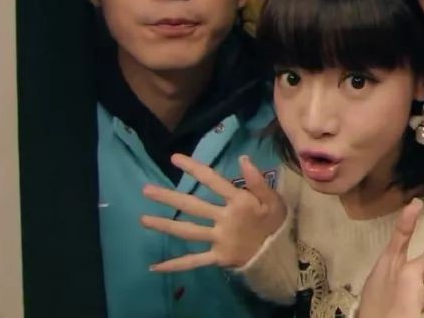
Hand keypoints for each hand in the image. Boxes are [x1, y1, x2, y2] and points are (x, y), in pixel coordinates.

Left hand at [140, 153, 284, 270]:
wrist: (280, 255)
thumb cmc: (275, 223)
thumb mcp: (273, 199)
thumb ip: (257, 180)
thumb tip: (243, 158)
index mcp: (238, 202)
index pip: (212, 181)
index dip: (193, 168)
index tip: (174, 158)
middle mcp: (225, 219)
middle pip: (192, 206)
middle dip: (168, 198)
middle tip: (146, 190)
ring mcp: (219, 239)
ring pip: (188, 232)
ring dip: (165, 226)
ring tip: (143, 220)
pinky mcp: (217, 257)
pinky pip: (193, 261)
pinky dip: (175, 265)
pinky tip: (155, 266)